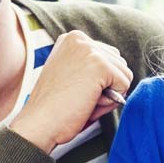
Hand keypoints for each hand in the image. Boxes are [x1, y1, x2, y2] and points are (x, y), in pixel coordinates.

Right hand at [11, 31, 132, 153]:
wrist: (39, 124)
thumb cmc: (54, 108)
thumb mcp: (72, 76)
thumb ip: (92, 68)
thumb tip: (123, 74)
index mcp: (71, 39)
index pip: (108, 56)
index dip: (97, 81)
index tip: (72, 89)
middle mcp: (80, 39)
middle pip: (119, 63)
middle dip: (105, 86)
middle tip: (77, 97)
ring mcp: (90, 50)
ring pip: (124, 74)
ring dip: (108, 94)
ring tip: (82, 100)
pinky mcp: (100, 65)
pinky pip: (124, 85)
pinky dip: (111, 101)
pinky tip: (87, 102)